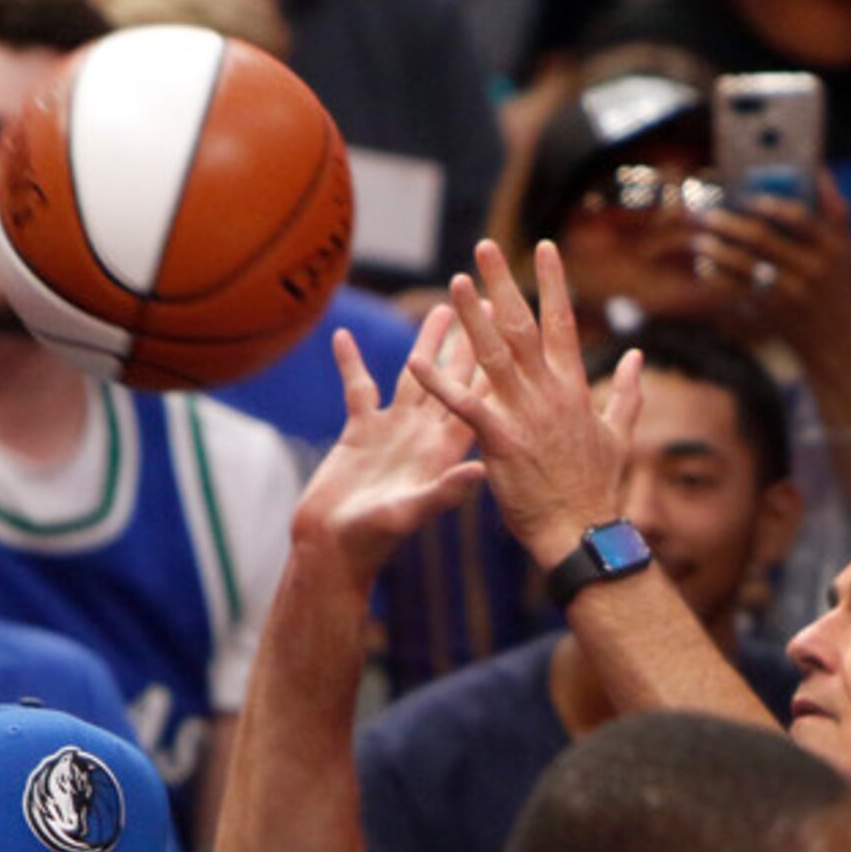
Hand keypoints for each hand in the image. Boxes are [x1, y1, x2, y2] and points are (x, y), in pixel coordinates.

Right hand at [302, 306, 492, 583]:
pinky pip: (358, 388)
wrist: (334, 549)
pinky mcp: (360, 431)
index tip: (515, 329)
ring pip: (415, 375)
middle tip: (492, 301)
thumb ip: (444, 490)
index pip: (480, 398)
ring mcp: (394, 430)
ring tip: (441, 308)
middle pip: (455, 378)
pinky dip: (351, 362)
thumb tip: (480, 468)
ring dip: (427, 343)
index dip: (499, 364)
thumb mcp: (412, 511)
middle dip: (473, 341)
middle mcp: (425, 435)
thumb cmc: (375, 538)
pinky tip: (344, 335)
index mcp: (445, 450)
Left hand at [417, 240, 641, 568]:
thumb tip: (636, 357)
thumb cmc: (597, 488)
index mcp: (573, 388)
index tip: (544, 247)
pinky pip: (464, 405)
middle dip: (504, 283)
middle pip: (523, 326)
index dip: (553, 283)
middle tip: (484, 246)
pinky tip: (416, 359)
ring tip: (455, 281)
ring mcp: (524, 414)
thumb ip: (626, 393)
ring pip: (493, 355)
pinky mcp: (500, 440)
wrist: (582, 532)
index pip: (561, 324)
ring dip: (472, 317)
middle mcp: (548, 392)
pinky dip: (440, 382)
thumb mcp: (619, 435)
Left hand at [692, 177, 850, 374]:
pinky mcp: (772, 314)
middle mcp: (812, 271)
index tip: (747, 197)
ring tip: (699, 239)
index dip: (771, 204)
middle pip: (762, 239)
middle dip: (729, 223)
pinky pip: (737, 290)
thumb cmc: (836, 286)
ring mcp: (791, 294)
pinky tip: (705, 265)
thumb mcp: (846, 249)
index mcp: (831, 248)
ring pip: (744, 265)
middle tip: (706, 213)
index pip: (800, 218)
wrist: (835, 343)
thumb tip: (819, 169)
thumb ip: (835, 210)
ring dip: (716, 249)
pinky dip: (718, 276)